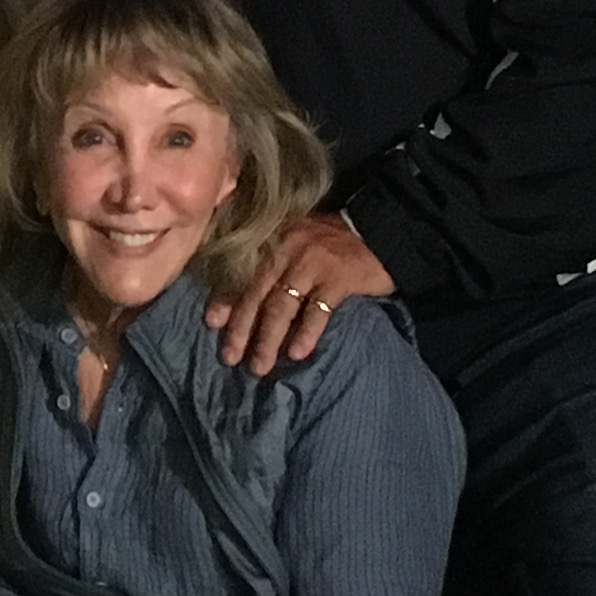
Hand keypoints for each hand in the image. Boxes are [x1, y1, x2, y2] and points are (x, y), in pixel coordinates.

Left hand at [205, 214, 394, 375]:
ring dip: (267, 340)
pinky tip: (297, 353)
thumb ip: (277, 260)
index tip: (212, 324)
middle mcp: (288, 250)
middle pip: (257, 294)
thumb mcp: (300, 240)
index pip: (243, 273)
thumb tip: (249, 297)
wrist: (384, 230)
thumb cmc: (337, 241)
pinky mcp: (339, 278)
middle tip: (230, 357)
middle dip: (241, 329)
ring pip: (282, 308)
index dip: (225, 298)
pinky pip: (317, 311)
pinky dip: (306, 334)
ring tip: (259, 366)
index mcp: (275, 241)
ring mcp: (313, 263)